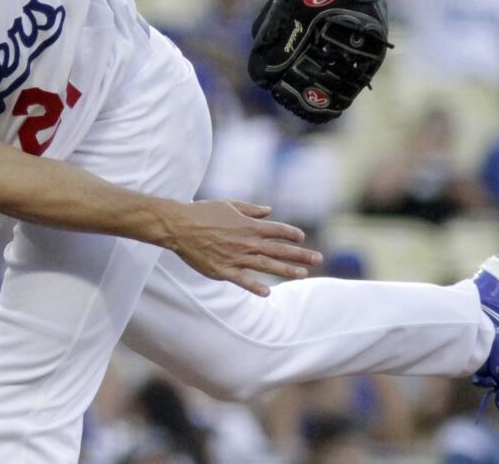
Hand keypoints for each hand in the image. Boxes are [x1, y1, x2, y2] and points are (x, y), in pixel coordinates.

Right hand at [163, 199, 322, 296]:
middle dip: (301, 255)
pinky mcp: (222, 270)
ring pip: (266, 266)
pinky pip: (242, 280)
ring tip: (303, 275)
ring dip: (287, 271)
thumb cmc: (202, 212)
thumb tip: (269, 211)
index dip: (292, 233)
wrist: (179, 226)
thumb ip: (251, 209)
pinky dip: (255, 287)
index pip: (277, 230)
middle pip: (279, 249)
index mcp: (249, 225)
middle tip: (318, 259)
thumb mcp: (229, 204)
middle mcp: (246, 242)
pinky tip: (267, 293)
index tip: (302, 237)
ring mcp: (236, 257)